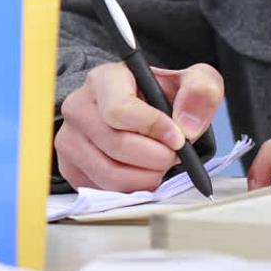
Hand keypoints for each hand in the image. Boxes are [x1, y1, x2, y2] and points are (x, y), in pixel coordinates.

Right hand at [55, 60, 223, 192]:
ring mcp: (69, 138)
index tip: (178, 138)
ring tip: (161, 165)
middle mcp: (78, 106)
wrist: (133, 110)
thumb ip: (200, 90)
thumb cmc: (158, 96)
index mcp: (104, 80)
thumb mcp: (188, 81)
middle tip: (174, 156)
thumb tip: (188, 126)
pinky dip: (132, 189)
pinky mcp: (70, 166)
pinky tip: (142, 173)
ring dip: (147, 178)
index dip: (154, 128)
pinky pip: (103, 191)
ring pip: (110, 174)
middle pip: (117, 146)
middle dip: (156, 158)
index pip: (120, 110)